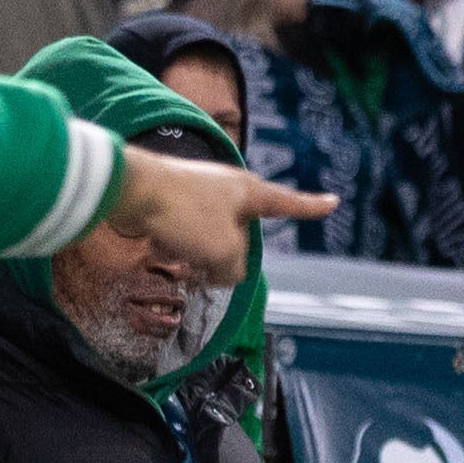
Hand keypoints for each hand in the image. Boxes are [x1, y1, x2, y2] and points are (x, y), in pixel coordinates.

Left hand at [107, 145, 333, 277]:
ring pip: (212, 235)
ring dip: (200, 254)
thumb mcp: (224, 252)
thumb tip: (226, 274)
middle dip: (229, 254)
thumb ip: (236, 269)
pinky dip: (180, 245)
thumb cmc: (186, 214)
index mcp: (250, 192)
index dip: (311, 208)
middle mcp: (228, 188)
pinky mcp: (173, 200)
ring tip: (183, 260)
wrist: (131, 189)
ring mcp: (199, 192)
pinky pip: (187, 231)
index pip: (289, 203)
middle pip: (243, 231)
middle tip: (214, 269)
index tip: (332, 202)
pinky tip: (163, 248)